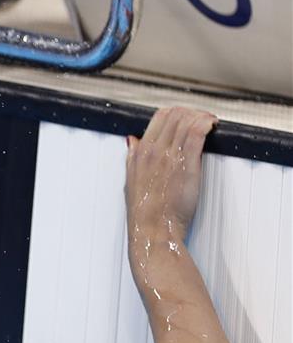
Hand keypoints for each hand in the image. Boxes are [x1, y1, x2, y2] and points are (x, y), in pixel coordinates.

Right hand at [125, 107, 216, 242]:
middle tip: (202, 119)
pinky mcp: (186, 164)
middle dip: (191, 112)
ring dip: (202, 116)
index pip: (159, 117)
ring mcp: (169, 156)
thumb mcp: (130, 180)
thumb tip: (133, 141)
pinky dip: (206, 124)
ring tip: (210, 123)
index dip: (176, 113)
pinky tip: (212, 125)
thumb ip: (133, 157)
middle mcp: (153, 150)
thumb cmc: (144, 211)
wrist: (152, 229)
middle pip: (175, 115)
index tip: (186, 118)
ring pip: (186, 120)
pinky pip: (196, 134)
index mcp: (140, 152)